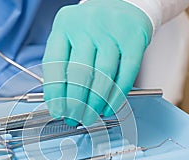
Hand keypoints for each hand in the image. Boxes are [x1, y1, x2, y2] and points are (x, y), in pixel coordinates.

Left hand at [43, 0, 152, 125]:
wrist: (125, 3)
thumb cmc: (94, 27)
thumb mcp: (72, 36)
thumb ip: (64, 63)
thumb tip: (60, 102)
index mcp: (64, 26)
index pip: (54, 64)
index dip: (55, 92)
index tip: (57, 111)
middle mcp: (86, 25)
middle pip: (78, 73)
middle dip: (75, 103)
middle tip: (74, 118)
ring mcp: (111, 31)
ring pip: (102, 76)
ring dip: (95, 102)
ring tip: (91, 116)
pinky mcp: (134, 38)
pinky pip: (125, 73)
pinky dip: (117, 95)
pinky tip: (110, 106)